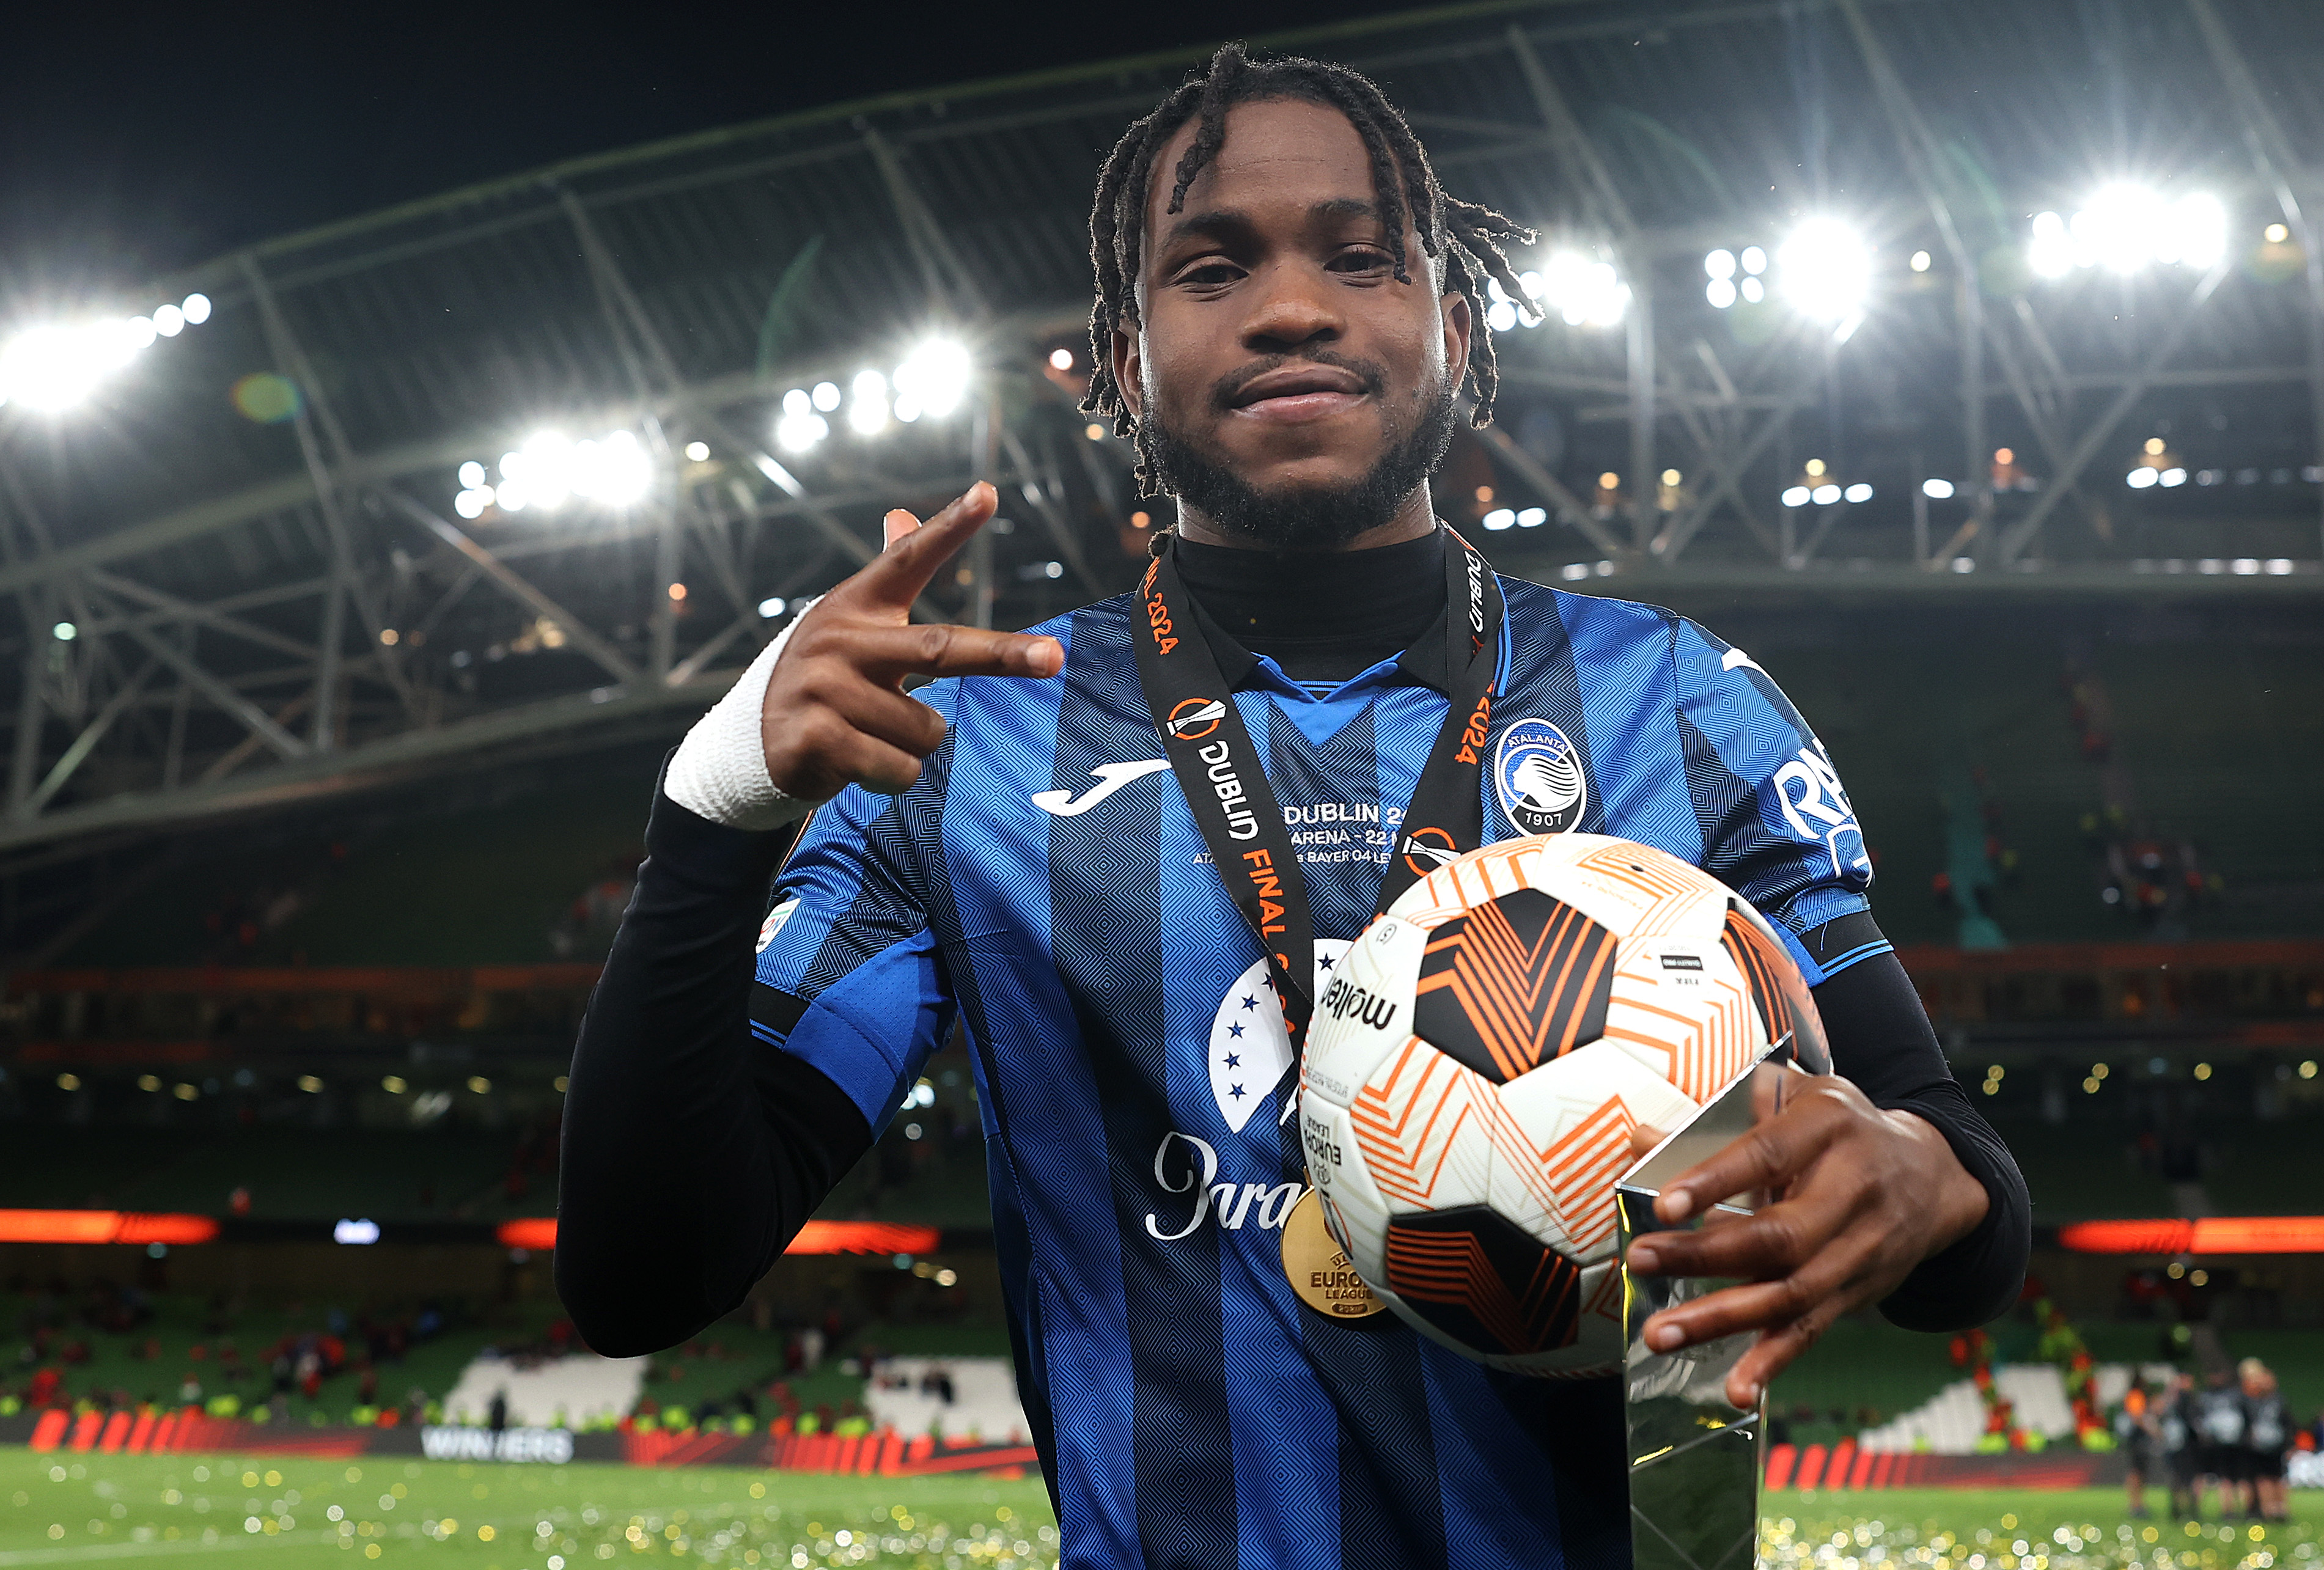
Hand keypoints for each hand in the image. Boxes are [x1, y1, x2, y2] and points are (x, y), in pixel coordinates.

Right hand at [761, 482, 1062, 800]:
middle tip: (1055, 657)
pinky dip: (891, 776)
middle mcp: (841, 641)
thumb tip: (901, 513)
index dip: (947, 528)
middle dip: (1003, 655)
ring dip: (913, 746)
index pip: (906, 560)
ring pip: (926, 729)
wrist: (752, 745)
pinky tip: (858, 764)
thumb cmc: (825, 678)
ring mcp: (826, 689)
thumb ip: (886, 572)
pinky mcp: (819, 738)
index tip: (988, 494)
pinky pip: (899, 768)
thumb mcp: (852, 625)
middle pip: (940, 649)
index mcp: (855, 606)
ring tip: (871, 736)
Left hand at [1621, 1074, 1988, 1407]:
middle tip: (1639, 1261)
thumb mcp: (1793, 1098)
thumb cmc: (1840, 1129)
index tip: (1664, 1206)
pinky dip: (1773, 1363)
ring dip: (1721, 1318)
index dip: (1715, 1181)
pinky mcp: (1858, 1292)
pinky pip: (1812, 1331)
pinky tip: (1738, 1389)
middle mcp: (1852, 1190)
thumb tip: (1642, 1141)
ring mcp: (1860, 1248)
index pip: (1767, 1155)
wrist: (1932, 1174)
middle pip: (1777, 1235)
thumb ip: (1719, 1116)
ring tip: (1661, 1332)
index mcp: (1830, 1126)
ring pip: (1789, 1293)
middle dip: (1704, 1255)